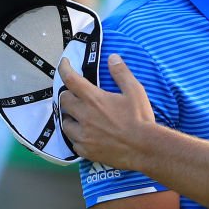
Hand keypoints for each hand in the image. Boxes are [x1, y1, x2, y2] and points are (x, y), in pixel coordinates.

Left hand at [58, 54, 155, 169]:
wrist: (144, 147)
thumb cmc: (140, 118)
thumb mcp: (135, 91)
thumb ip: (121, 73)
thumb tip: (112, 57)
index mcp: (94, 99)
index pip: (71, 79)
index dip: (64, 68)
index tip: (64, 63)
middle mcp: (83, 116)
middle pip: (63, 100)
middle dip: (67, 95)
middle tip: (76, 96)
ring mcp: (83, 135)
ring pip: (65, 123)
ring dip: (70, 117)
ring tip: (79, 117)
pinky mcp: (85, 150)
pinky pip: (73, 142)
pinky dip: (77, 137)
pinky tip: (86, 136)